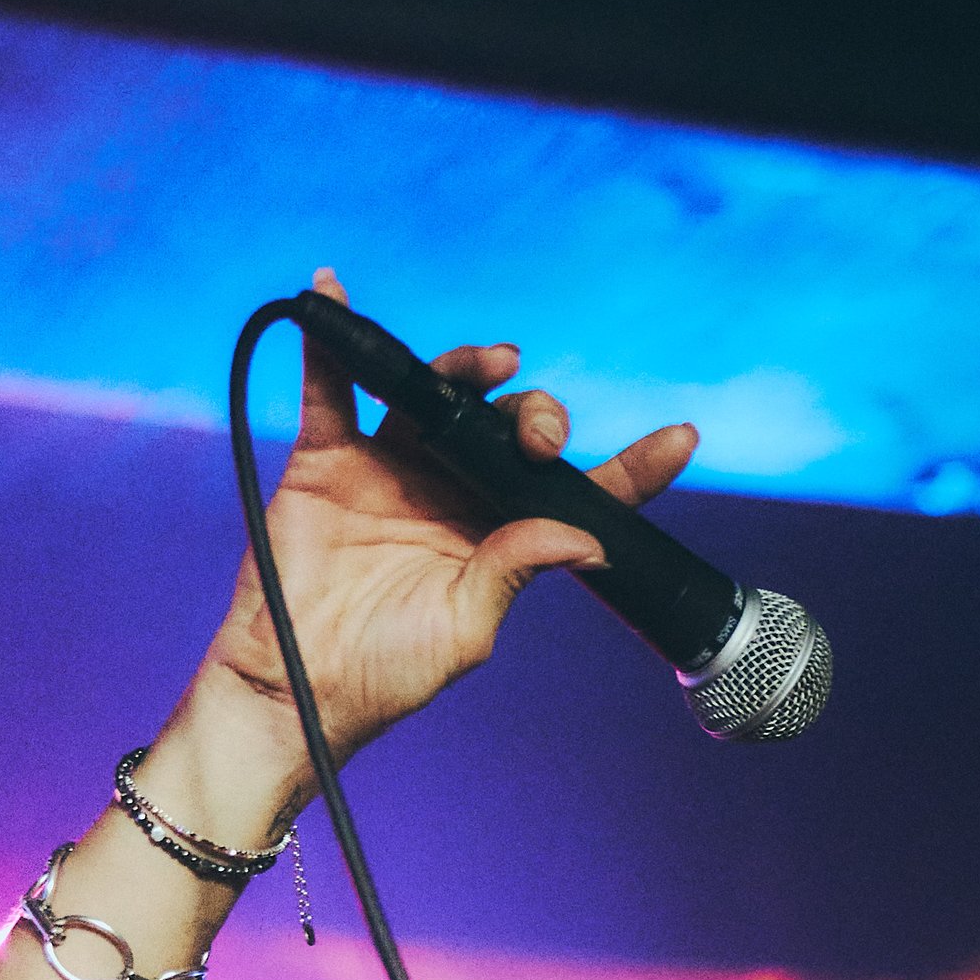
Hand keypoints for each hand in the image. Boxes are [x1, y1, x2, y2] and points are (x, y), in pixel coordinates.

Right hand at [186, 267, 699, 790]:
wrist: (297, 685)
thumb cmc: (387, 674)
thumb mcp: (467, 627)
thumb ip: (518, 568)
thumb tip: (587, 538)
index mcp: (498, 539)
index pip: (579, 495)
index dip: (631, 465)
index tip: (682, 438)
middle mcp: (452, 494)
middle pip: (510, 428)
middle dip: (538, 416)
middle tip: (538, 437)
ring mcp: (392, 469)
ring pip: (437, 395)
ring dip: (468, 368)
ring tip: (495, 362)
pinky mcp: (331, 459)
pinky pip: (333, 386)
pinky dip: (335, 341)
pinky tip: (335, 294)